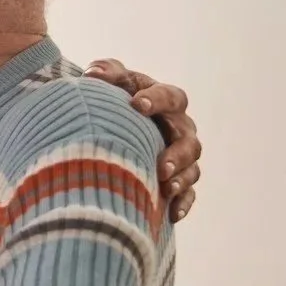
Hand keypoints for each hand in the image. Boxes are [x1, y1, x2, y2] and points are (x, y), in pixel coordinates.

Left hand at [85, 58, 200, 221]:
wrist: (113, 123)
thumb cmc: (114, 97)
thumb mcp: (111, 81)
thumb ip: (106, 72)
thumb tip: (93, 74)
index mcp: (166, 100)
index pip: (171, 97)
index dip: (157, 100)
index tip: (137, 105)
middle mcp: (180, 128)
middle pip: (188, 141)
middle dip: (177, 153)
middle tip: (161, 165)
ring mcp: (182, 155)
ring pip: (192, 169)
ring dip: (182, 179)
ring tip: (166, 187)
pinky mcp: (178, 179)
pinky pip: (188, 194)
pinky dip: (183, 203)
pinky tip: (171, 214)